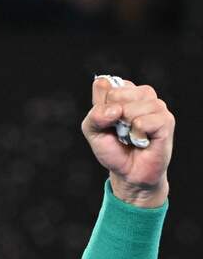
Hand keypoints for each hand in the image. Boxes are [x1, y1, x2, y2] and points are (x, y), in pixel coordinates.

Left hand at [81, 77, 173, 203]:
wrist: (129, 172)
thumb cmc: (113, 148)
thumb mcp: (93, 131)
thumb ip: (94, 115)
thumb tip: (114, 109)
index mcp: (125, 90)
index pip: (104, 85)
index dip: (99, 108)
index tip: (107, 122)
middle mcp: (143, 94)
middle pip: (116, 94)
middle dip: (111, 118)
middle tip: (120, 131)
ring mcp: (157, 106)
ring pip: (129, 109)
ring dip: (124, 129)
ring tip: (132, 136)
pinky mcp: (166, 121)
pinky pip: (142, 122)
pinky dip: (136, 135)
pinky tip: (142, 141)